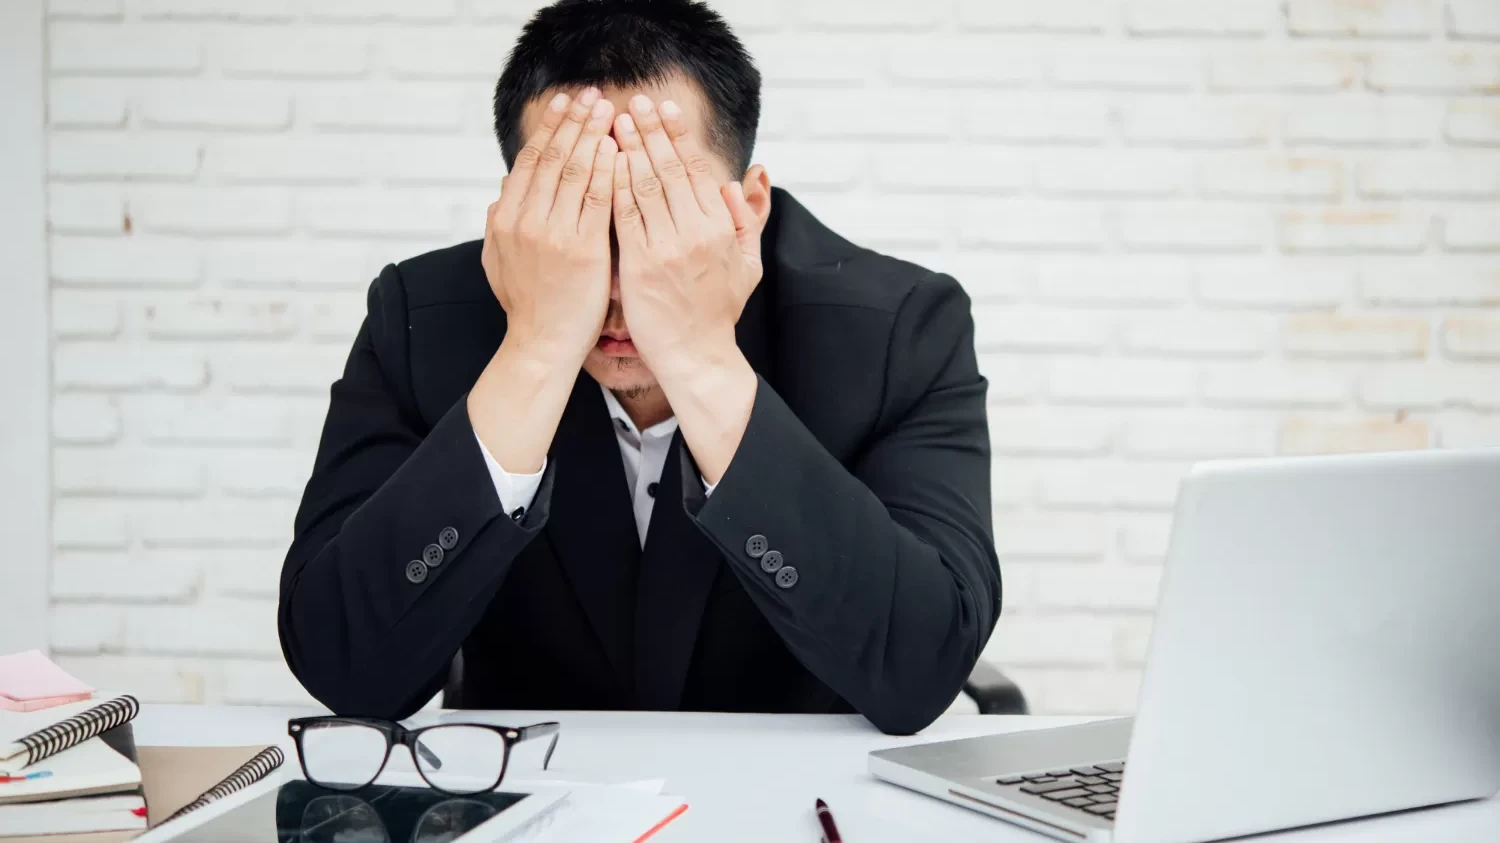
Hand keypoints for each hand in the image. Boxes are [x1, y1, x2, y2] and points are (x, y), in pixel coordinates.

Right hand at [467, 88, 615, 474]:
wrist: (541, 345)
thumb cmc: (528, 305)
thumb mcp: (498, 261)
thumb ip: (501, 224)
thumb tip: (502, 193)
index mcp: (504, 219)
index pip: (530, 161)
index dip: (550, 129)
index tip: (566, 104)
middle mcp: (525, 220)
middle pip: (553, 158)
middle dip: (574, 122)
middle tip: (592, 95)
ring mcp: (553, 234)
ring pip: (575, 172)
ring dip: (594, 136)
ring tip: (610, 110)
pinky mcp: (582, 250)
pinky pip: (599, 200)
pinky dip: (609, 170)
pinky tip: (620, 150)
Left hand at [610, 95, 762, 378]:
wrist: (696, 355)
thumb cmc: (718, 311)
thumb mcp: (749, 264)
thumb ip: (749, 219)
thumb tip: (748, 177)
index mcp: (721, 228)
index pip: (696, 170)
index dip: (678, 136)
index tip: (664, 110)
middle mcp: (696, 233)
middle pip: (668, 170)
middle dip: (651, 131)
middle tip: (634, 102)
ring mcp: (667, 248)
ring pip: (644, 187)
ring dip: (628, 149)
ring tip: (614, 122)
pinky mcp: (640, 266)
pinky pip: (624, 216)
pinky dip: (614, 186)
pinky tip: (603, 164)